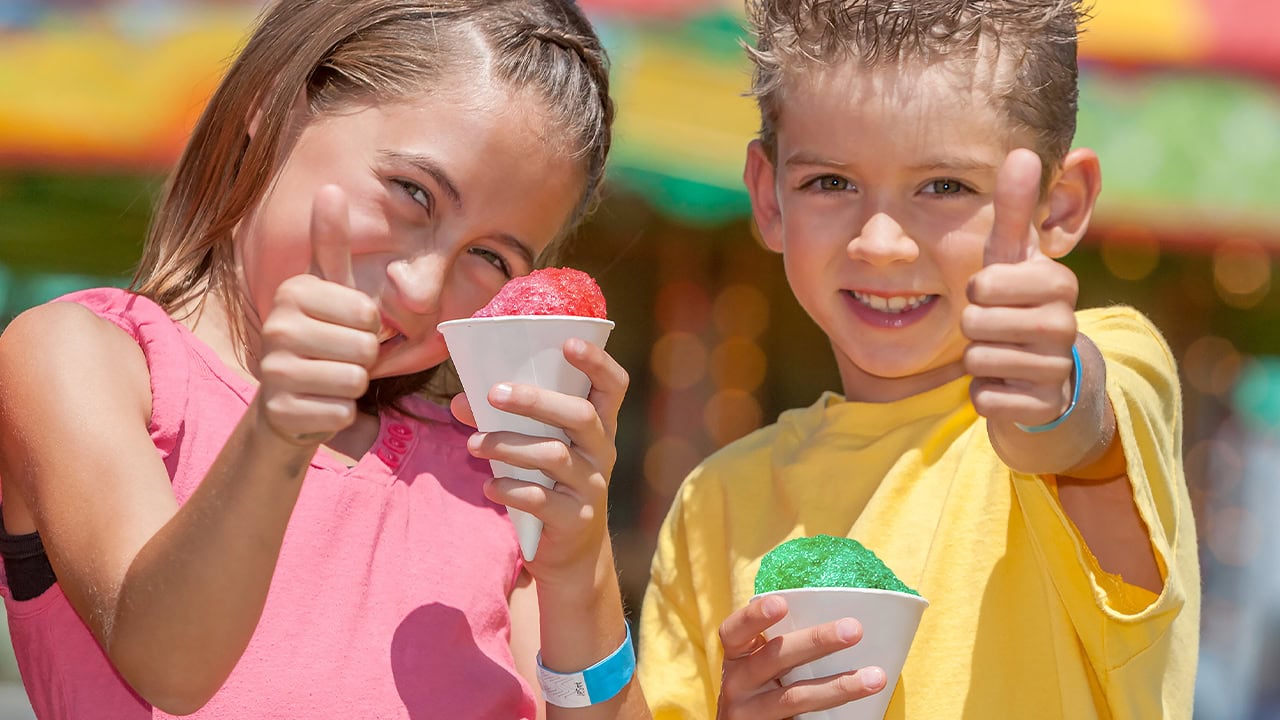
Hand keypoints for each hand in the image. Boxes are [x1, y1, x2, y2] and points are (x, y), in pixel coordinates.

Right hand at [255, 185, 381, 443]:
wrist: (285, 403)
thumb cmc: (320, 340)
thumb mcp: (329, 290)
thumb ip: (330, 243)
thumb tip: (330, 186)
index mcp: (293, 292)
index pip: (369, 313)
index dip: (369, 328)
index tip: (343, 330)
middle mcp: (277, 327)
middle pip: (366, 347)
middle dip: (363, 359)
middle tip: (336, 359)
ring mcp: (274, 372)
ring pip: (356, 381)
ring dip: (352, 388)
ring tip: (328, 381)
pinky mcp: (281, 412)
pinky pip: (343, 412)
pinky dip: (340, 414)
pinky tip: (318, 406)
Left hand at [450, 337, 628, 584]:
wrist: (572, 552)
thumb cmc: (551, 484)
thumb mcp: (539, 448)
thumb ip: (506, 422)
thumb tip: (459, 402)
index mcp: (599, 426)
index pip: (614, 386)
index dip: (597, 362)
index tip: (568, 342)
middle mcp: (603, 451)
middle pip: (580, 415)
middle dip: (535, 400)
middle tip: (493, 394)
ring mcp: (593, 486)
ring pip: (554, 455)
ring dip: (508, 445)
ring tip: (473, 444)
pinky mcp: (576, 519)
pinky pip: (541, 499)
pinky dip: (510, 489)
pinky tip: (488, 487)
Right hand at [716, 595, 885, 719]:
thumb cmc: (763, 688)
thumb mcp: (760, 665)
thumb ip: (784, 644)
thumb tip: (843, 618)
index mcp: (737, 657)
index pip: (734, 631)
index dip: (755, 616)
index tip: (782, 603)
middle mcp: (736, 684)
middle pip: (773, 659)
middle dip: (815, 642)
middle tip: (854, 629)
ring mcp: (751, 713)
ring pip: (795, 698)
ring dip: (838, 686)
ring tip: (875, 677)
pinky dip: (832, 715)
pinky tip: (860, 711)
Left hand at [962, 149, 1078, 428]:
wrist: (1043, 375)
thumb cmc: (1017, 305)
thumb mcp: (1013, 258)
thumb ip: (1014, 209)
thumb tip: (1023, 151)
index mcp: (1058, 283)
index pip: (983, 284)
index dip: (977, 291)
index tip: (994, 294)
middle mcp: (1065, 324)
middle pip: (975, 323)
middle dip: (973, 328)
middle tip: (994, 327)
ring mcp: (1057, 369)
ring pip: (977, 361)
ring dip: (977, 360)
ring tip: (1000, 354)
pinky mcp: (1042, 407)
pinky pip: (985, 398)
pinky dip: (985, 394)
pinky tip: (1007, 385)